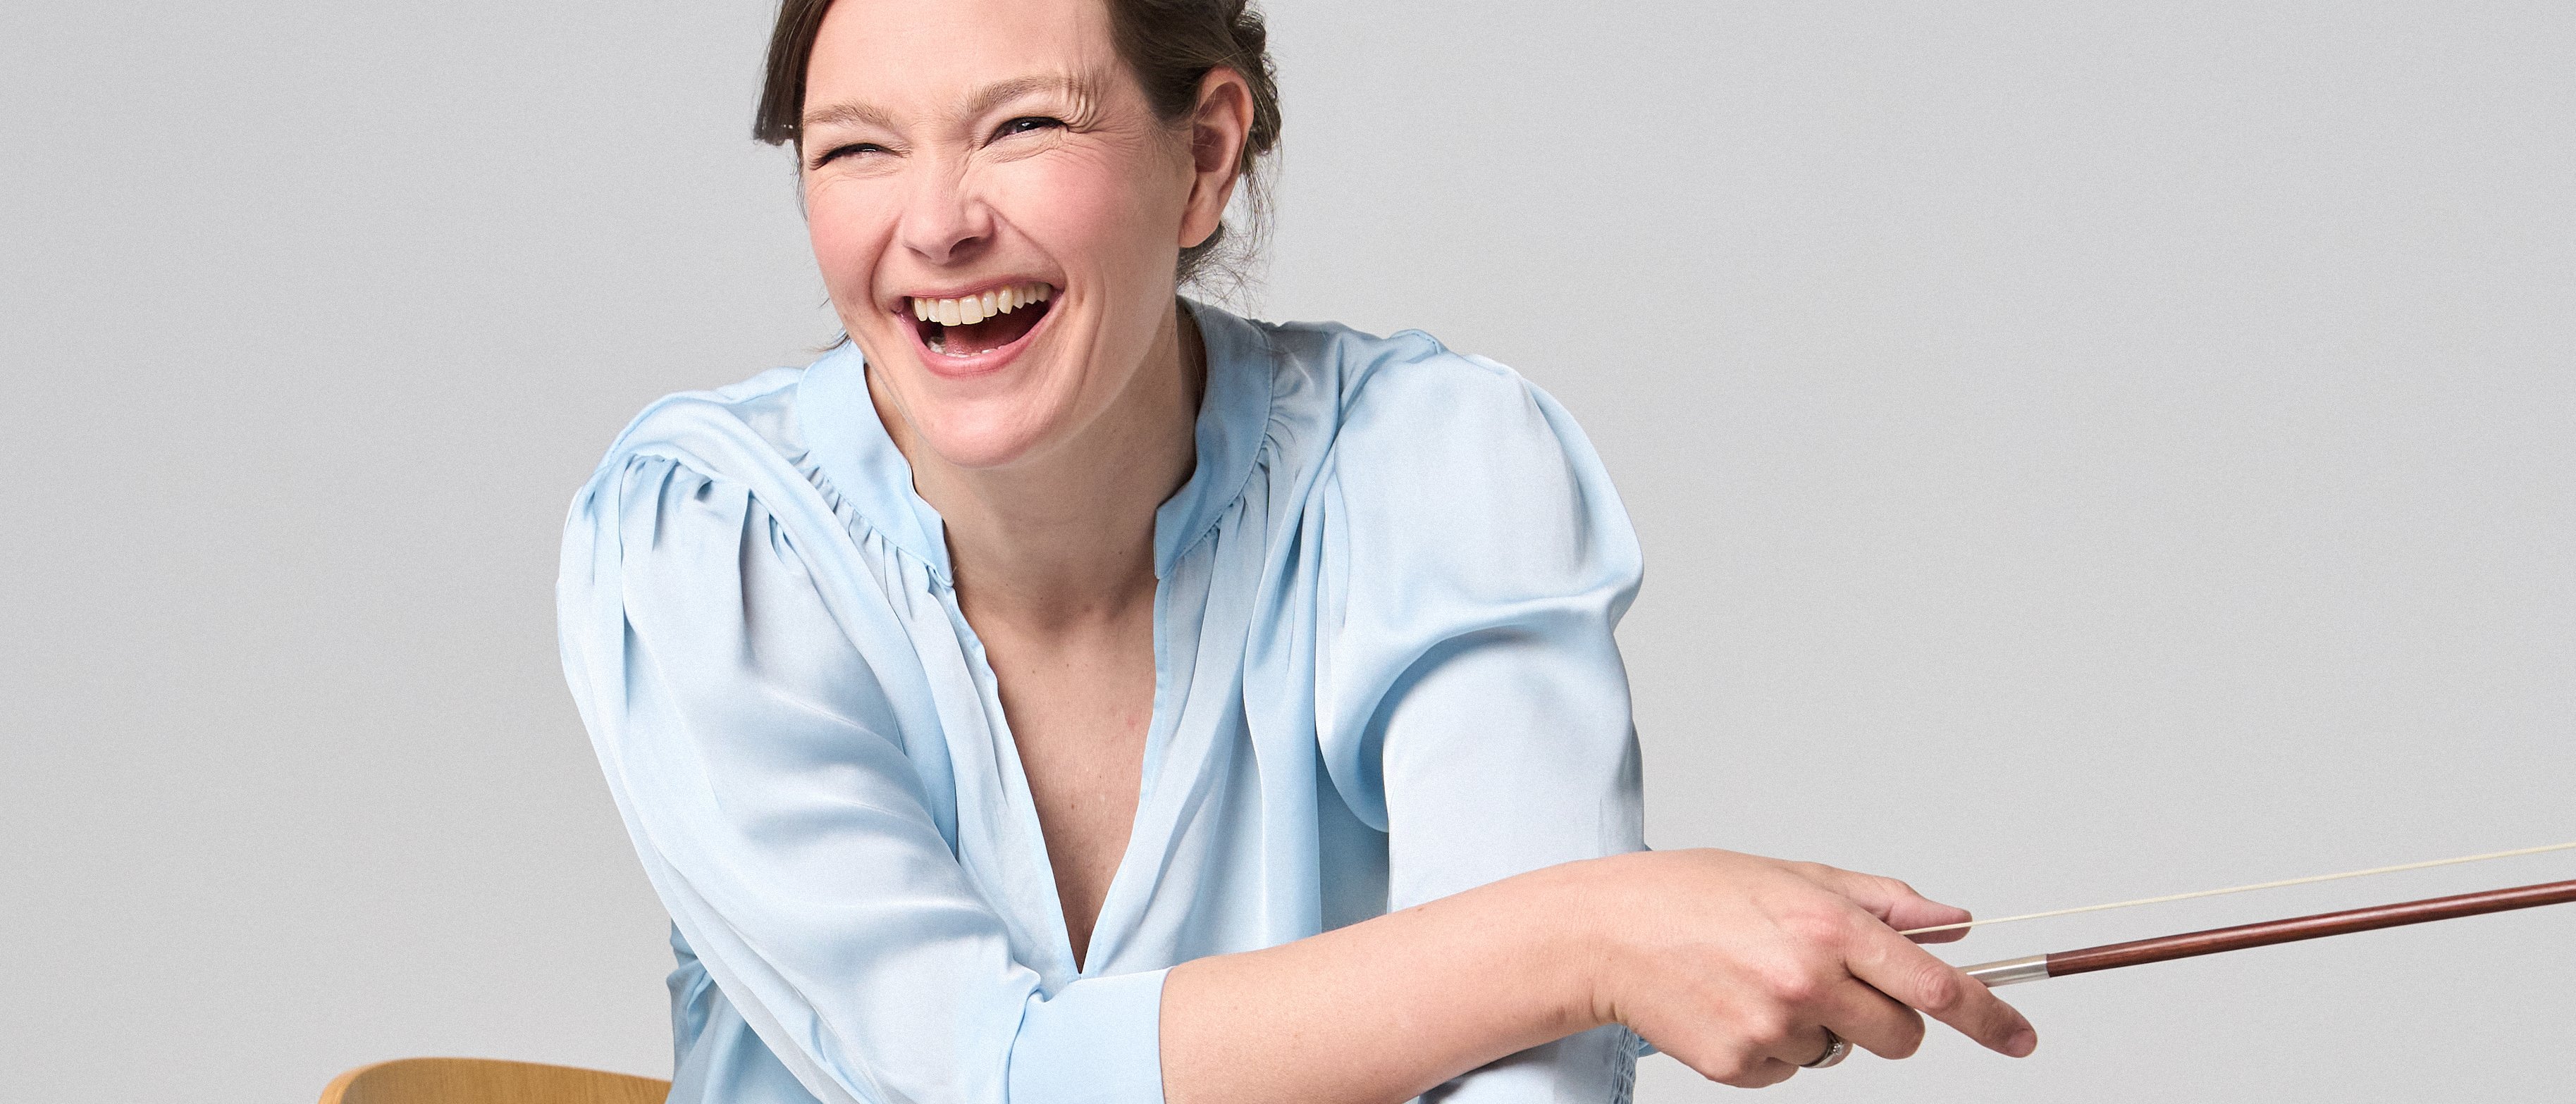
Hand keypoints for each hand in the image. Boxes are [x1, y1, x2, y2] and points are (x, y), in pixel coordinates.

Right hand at [1574, 849, 2036, 1086]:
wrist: (1604, 933)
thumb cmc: (1693, 894)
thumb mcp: (1794, 875)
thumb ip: (1882, 901)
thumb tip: (1953, 920)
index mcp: (1830, 927)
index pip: (1936, 986)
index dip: (1990, 1018)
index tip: (2022, 1038)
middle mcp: (1809, 981)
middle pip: (1901, 1036)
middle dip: (1887, 1019)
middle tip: (1834, 985)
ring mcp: (1774, 1029)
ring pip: (1840, 1053)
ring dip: (1817, 1026)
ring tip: (1757, 982)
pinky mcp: (1740, 1067)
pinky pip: (1789, 1071)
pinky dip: (1771, 1047)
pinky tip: (1732, 1005)